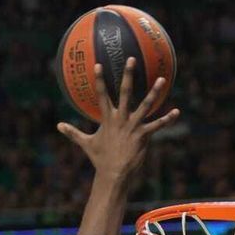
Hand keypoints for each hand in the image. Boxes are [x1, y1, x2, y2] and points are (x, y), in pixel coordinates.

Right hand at [56, 59, 180, 189]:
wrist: (113, 174)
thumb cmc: (100, 159)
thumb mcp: (86, 143)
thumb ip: (73, 133)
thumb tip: (58, 126)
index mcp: (107, 119)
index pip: (102, 95)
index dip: (100, 80)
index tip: (99, 64)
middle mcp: (120, 119)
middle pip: (125, 93)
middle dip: (128, 75)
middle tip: (132, 59)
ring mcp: (132, 126)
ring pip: (145, 105)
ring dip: (154, 92)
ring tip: (162, 78)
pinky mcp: (143, 136)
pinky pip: (157, 125)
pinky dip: (167, 119)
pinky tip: (176, 112)